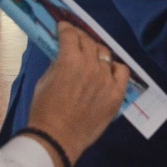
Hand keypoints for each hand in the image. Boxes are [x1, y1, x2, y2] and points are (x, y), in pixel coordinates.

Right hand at [27, 22, 128, 166]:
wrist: (57, 138)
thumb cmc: (44, 110)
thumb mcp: (44, 81)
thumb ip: (57, 64)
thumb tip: (64, 55)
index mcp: (70, 60)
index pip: (71, 36)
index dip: (67, 29)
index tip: (64, 27)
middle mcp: (91, 65)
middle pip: (90, 42)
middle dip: (81, 37)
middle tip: (76, 39)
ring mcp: (106, 79)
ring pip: (105, 54)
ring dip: (97, 51)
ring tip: (92, 54)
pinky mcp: (117, 93)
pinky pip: (122, 71)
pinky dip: (115, 67)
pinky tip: (109, 69)